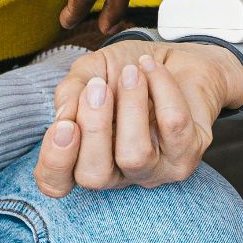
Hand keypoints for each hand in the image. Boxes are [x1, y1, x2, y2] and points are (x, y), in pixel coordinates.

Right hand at [32, 39, 242, 197]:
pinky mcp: (187, 155)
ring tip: (132, 71)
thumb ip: (70, 91)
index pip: (58, 184)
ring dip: (131, 106)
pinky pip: (173, 126)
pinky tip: (152, 68)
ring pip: (135, 156)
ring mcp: (154, 171)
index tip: (65, 125)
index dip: (55, 162)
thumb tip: (63, 116)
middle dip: (94, 128)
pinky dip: (161, 88)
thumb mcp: (90, 71)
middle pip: (94, 176)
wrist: (175, 58)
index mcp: (85, 157)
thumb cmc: (126, 70)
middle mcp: (118, 173)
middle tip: (98, 87)